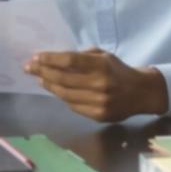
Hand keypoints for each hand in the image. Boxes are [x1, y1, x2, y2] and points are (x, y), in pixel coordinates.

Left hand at [24, 48, 168, 121]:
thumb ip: (82, 56)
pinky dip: (62, 97)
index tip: (35, 57)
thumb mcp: (103, 56)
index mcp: (101, 65)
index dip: (50, 59)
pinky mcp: (98, 116)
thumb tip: (54, 59)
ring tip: (38, 78)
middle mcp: (100, 84)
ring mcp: (99, 102)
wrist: (141, 93)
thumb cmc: (118, 70)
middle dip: (42, 72)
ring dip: (48, 85)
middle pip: (63, 78)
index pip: (69, 60)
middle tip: (29, 67)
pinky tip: (54, 90)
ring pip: (65, 94)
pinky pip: (73, 106)